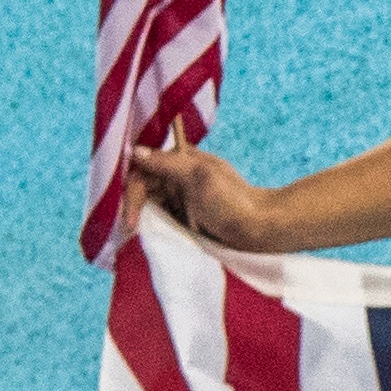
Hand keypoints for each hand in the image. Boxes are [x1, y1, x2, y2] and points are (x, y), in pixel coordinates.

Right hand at [126, 142, 291, 248]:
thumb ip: (167, 163)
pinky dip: (153, 227)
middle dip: (131, 207)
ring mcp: (183, 198)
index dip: (130, 191)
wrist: (262, 230)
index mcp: (181, 159)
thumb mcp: (199, 177)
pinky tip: (145, 239)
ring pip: (150, 205)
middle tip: (128, 233)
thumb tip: (135, 151)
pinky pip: (162, 219)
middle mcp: (178, 176)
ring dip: (140, 219)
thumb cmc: (233, 202)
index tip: (130, 219)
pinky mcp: (187, 217)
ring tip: (133, 239)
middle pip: (142, 187)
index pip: (142, 169)